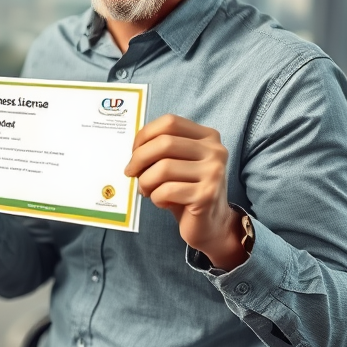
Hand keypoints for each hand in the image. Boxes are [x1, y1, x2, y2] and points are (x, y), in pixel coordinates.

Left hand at [125, 114, 246, 269]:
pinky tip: (162, 202)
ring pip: (163, 168)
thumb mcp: (178, 163)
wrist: (210, 224)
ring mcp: (213, 173)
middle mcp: (215, 151)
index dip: (145, 134)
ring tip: (147, 190)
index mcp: (208, 137)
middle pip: (164, 143)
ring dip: (146, 181)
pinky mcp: (206, 195)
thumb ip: (162, 149)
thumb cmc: (187, 190)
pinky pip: (167, 191)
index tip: (134, 151)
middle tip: (131, 172)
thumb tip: (133, 149)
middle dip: (139, 158)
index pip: (170, 122)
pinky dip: (156, 198)